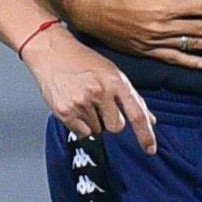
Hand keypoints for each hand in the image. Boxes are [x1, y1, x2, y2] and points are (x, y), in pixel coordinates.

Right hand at [23, 28, 156, 153]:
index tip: (150, 149)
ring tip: (84, 101)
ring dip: (94, 121)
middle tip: (100, 105)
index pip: (136, 114)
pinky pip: (82, 133)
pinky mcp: (65, 111)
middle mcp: (100, 92)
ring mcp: (81, 102)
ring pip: (98, 131)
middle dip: (111, 121)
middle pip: (116, 127)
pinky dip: (80, 125)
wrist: (51, 51)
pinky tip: (75, 107)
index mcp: (116, 82)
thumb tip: (150, 120)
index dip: (145, 135)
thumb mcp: (112, 72)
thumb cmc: (83, 60)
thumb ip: (132, 97)